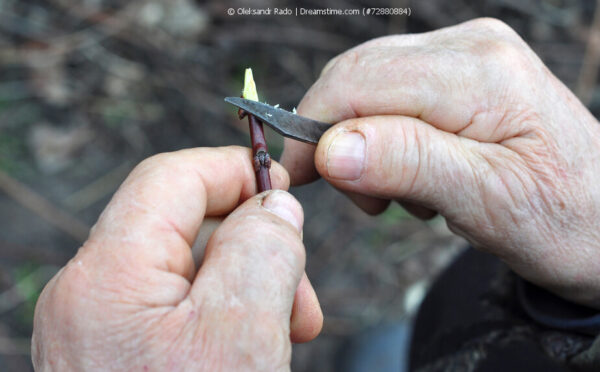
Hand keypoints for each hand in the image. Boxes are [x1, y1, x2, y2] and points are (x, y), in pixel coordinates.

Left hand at [32, 147, 322, 370]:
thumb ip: (262, 251)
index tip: (283, 186)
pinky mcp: (117, 355)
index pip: (170, 179)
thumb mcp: (242, 336)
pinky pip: (179, 311)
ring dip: (247, 288)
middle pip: (185, 225)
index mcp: (106, 276)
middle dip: (253, 247)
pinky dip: (224, 319)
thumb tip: (275, 206)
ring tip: (285, 334)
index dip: (232, 171)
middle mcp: (89, 296)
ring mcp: (98, 330)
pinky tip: (253, 351)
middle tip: (300, 298)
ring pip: (189, 269)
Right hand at [281, 18, 599, 306]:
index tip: (297, 178)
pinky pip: (392, 93)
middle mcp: (472, 45)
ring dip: (365, 143)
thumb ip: (409, 165)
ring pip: (369, 85)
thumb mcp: (488, 204)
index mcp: (481, 74)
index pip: (360, 82)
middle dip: (338, 137)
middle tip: (365, 200)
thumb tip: (330, 148)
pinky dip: (385, 138)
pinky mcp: (462, 70)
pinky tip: (419, 174)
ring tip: (408, 196)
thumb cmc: (563, 219)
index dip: (314, 128)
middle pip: (359, 75)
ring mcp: (467, 52)